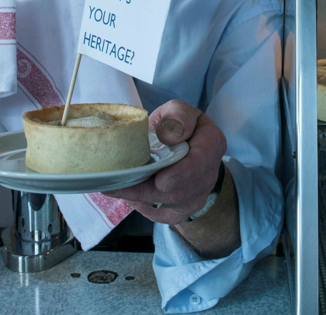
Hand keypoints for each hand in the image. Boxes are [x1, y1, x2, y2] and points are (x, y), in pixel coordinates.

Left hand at [104, 100, 225, 224]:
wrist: (182, 144)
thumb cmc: (176, 125)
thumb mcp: (177, 110)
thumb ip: (177, 116)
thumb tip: (170, 136)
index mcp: (211, 143)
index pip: (200, 162)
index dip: (181, 174)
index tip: (161, 181)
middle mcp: (208, 174)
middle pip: (180, 191)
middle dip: (147, 191)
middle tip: (117, 186)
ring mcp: (198, 195)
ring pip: (168, 205)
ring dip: (140, 198)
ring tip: (115, 187)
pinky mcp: (183, 210)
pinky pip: (163, 215)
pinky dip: (143, 207)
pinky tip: (129, 195)